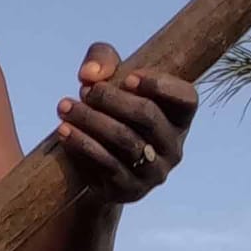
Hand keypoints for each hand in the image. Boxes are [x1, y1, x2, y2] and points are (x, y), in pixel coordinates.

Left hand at [55, 43, 196, 202]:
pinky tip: (64, 130)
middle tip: (85, 90)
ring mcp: (155, 173)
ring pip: (126, 141)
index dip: (160, 85)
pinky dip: (83, 145)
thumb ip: (102, 59)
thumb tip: (91, 74)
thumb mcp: (109, 76)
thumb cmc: (110, 110)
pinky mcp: (131, 190)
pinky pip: (108, 164)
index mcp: (179, 119)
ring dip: (91, 120)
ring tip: (64, 106)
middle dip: (112, 98)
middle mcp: (174, 148)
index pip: (186, 99)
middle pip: (148, 116)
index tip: (128, 78)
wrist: (97, 163)